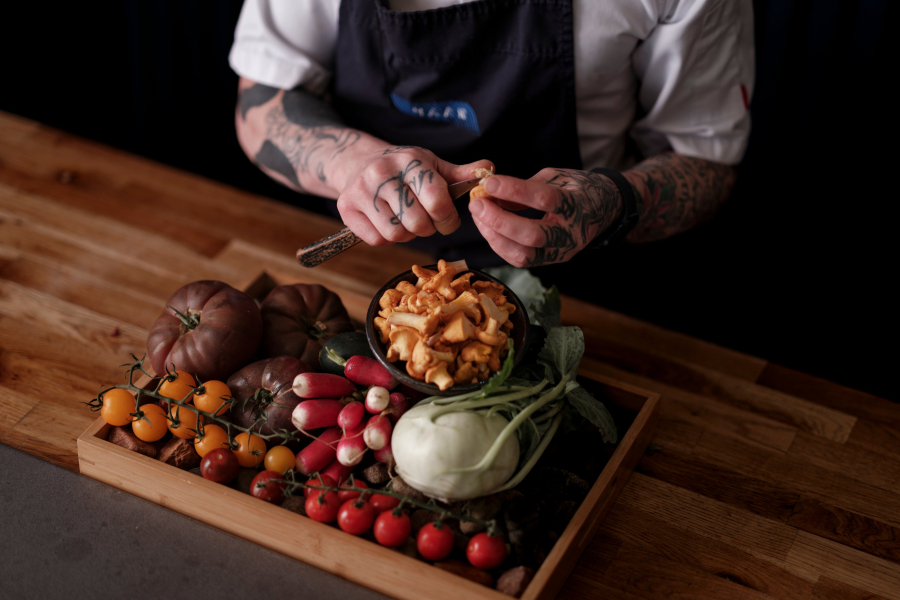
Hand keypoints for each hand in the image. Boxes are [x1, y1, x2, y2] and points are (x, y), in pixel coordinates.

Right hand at [336, 146, 493, 245]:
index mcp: (410, 161)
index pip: (437, 202)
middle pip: (417, 223)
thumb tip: (489, 169)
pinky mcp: (346, 207)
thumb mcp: (432, 165)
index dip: (448, 219)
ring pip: (396, 234)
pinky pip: (377, 240)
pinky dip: (387, 238)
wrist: (358, 162)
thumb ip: (461, 173)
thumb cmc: (404, 169)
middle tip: (427, 221)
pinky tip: (388, 223)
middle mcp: (382, 173)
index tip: (447, 219)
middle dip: (428, 228)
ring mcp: (362, 190)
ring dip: (408, 234)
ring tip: (407, 220)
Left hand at [468, 168, 623, 266]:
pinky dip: (500, 246)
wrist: (603, 210)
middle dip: (499, 220)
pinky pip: (521, 260)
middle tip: (477, 204)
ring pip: (524, 255)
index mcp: (576, 204)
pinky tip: (488, 229)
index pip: (544, 199)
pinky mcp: (551, 261)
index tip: (489, 182)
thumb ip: (526, 185)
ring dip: (495, 236)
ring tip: (478, 216)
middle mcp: (570, 233)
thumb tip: (492, 192)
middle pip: (532, 235)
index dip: (514, 191)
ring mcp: (562, 251)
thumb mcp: (557, 176)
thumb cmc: (577, 188)